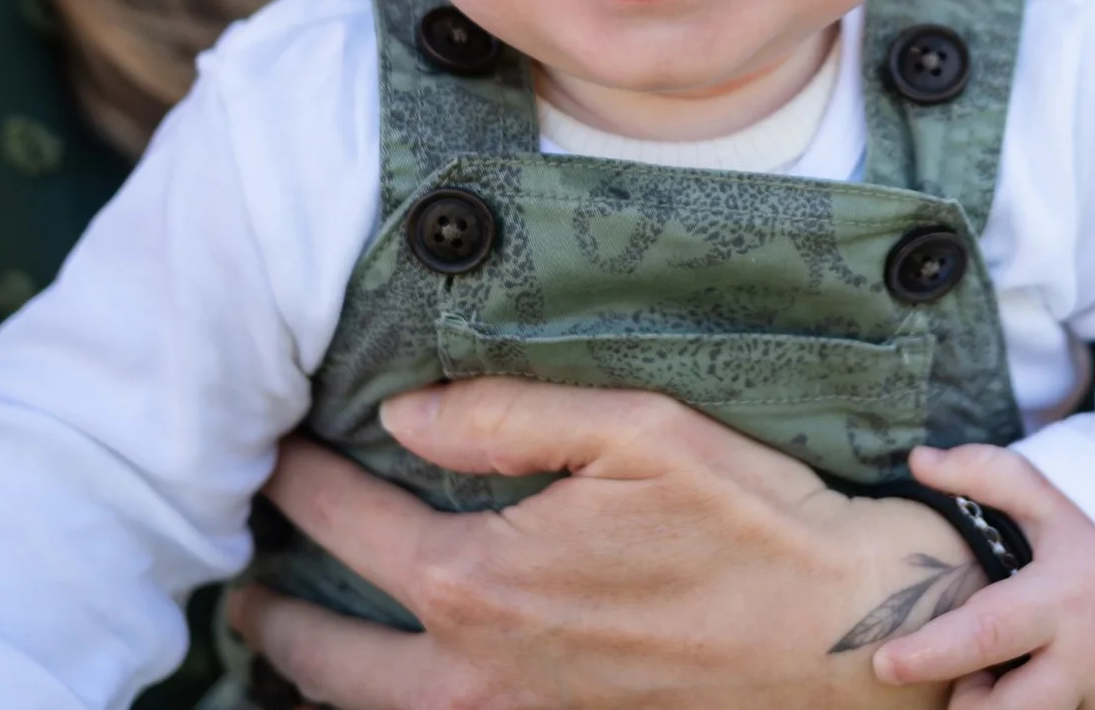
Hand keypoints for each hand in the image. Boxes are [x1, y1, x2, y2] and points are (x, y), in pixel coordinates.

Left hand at [228, 378, 966, 707]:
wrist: (846, 641)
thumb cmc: (753, 524)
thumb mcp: (642, 431)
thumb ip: (507, 416)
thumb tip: (402, 414)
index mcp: (482, 583)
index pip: (348, 523)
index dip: (300, 479)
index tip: (277, 449)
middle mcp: (476, 674)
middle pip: (322, 655)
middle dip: (271, 609)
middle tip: (248, 574)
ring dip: (317, 676)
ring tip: (295, 636)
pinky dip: (390, 709)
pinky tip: (399, 680)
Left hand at [870, 444, 1094, 709]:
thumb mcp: (1052, 499)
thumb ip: (985, 474)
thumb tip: (918, 460)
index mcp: (1057, 601)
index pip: (985, 635)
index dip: (930, 655)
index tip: (883, 664)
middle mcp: (1081, 660)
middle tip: (967, 682)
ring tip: (1008, 680)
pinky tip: (1040, 687)